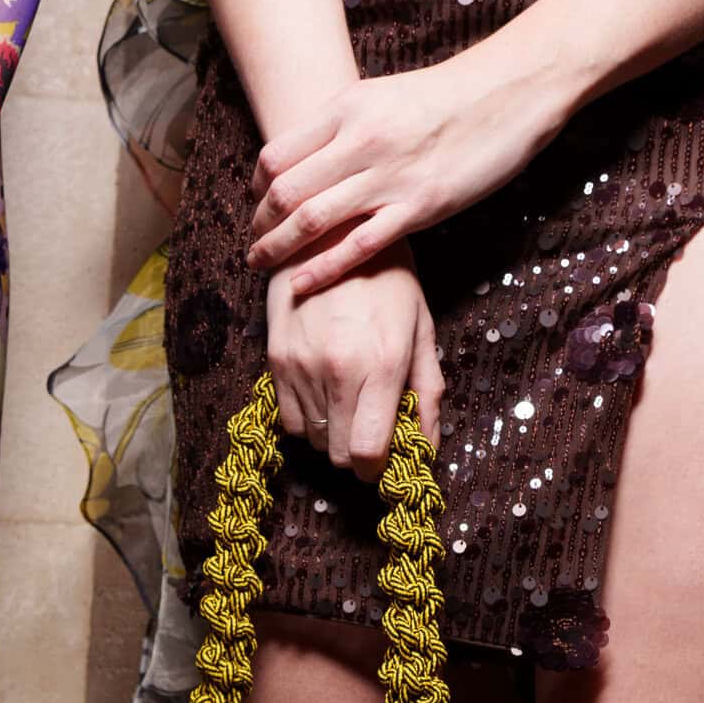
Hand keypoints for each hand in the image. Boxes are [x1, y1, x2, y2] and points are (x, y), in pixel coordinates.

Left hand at [246, 42, 568, 297]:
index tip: (256, 206)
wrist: (508, 91)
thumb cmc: (446, 97)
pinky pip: (359, 245)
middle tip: (252, 244)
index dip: (256, 187)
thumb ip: (344, 125)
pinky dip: (322, 268)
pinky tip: (300, 284)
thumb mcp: (382, 97)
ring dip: (277, 248)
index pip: (277, 155)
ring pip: (312, 219)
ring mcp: (389, 176)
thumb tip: (308, 154)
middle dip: (259, 224)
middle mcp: (360, 140)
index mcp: (346, 108)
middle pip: (285, 191)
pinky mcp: (419, 206)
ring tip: (260, 265)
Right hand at [268, 238, 442, 479]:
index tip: (384, 461)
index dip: (376, 469)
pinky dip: (308, 419)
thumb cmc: (386, 280)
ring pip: (313, 439)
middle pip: (338, 455)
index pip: (367, 453)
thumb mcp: (420, 330)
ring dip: (333, 433)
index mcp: (381, 366)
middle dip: (356, 453)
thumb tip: (428, 447)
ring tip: (348, 401)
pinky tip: (324, 393)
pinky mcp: (276, 360)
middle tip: (369, 431)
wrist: (331, 232)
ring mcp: (301, 367)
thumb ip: (426, 393)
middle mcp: (337, 372)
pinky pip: (289, 419)